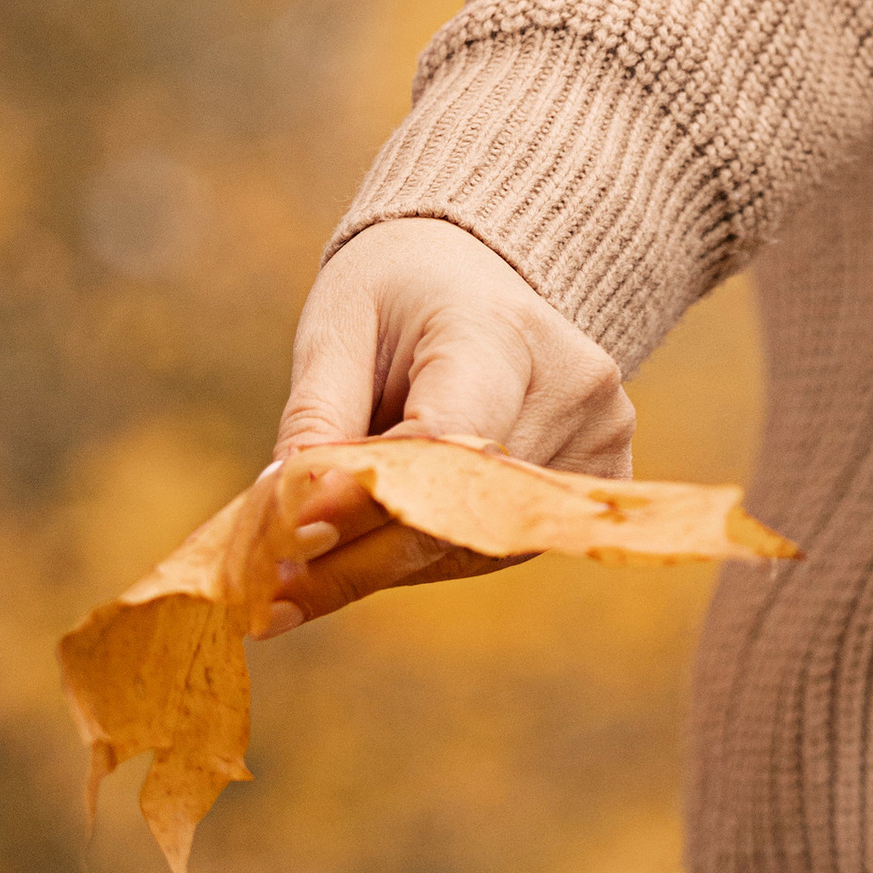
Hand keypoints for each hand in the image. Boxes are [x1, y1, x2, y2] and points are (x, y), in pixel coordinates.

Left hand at [258, 216, 633, 639]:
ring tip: (317, 558)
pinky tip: (391, 528)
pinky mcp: (602, 476)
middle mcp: (569, 387)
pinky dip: (434, 551)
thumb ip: (317, 421)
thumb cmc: (397, 295)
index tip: (289, 545)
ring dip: (390, 560)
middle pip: (458, 505)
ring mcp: (597, 436)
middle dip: (358, 557)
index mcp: (498, 330)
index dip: (367, 501)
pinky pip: (501, 543)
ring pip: (476, 541)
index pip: (440, 438)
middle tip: (271, 597)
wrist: (478, 275)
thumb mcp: (338, 330)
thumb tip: (284, 517)